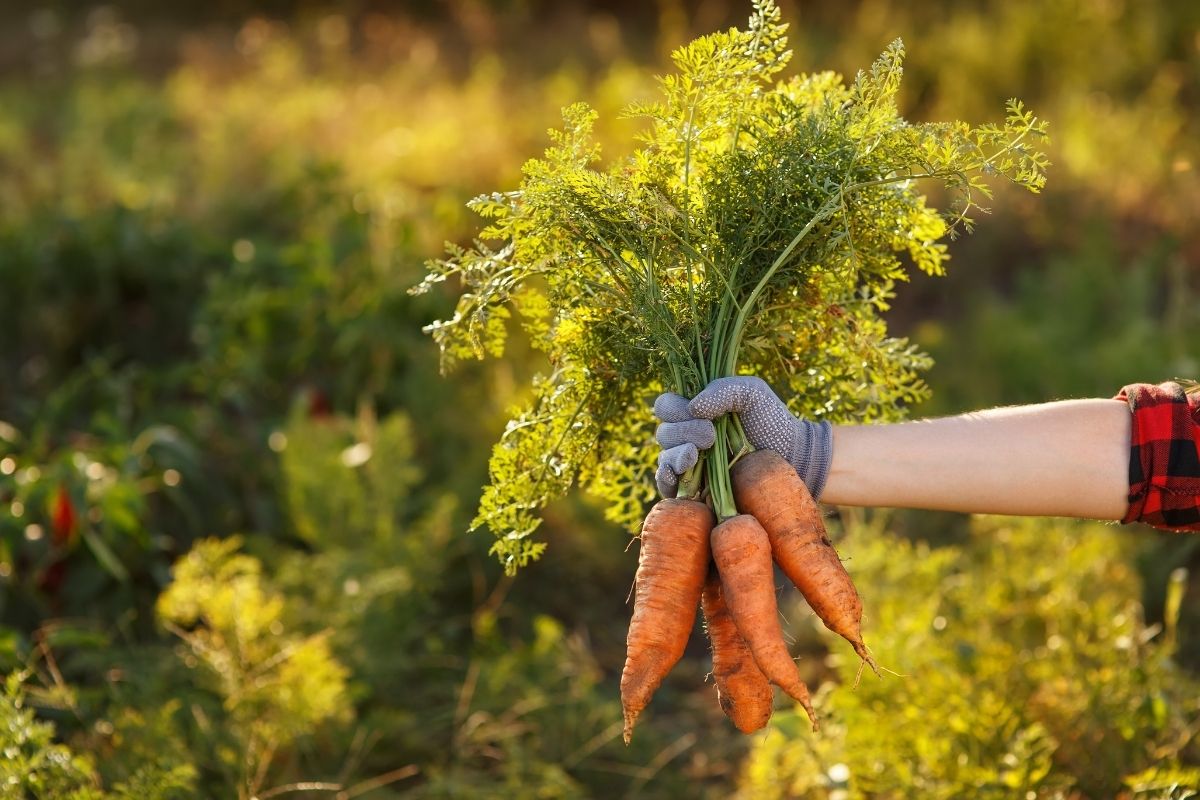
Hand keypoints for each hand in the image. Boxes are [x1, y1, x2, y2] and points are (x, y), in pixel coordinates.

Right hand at [653, 376, 832, 498]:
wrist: (792, 457)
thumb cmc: (772, 421)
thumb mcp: (752, 393)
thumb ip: (723, 389)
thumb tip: (693, 408)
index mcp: (695, 411)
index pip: (665, 406)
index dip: (675, 408)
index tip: (700, 414)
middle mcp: (687, 436)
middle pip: (664, 433)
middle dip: (683, 432)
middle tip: (711, 436)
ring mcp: (690, 464)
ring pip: (664, 458)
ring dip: (676, 456)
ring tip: (695, 455)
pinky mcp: (695, 489)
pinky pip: (668, 486)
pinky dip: (666, 480)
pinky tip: (676, 476)